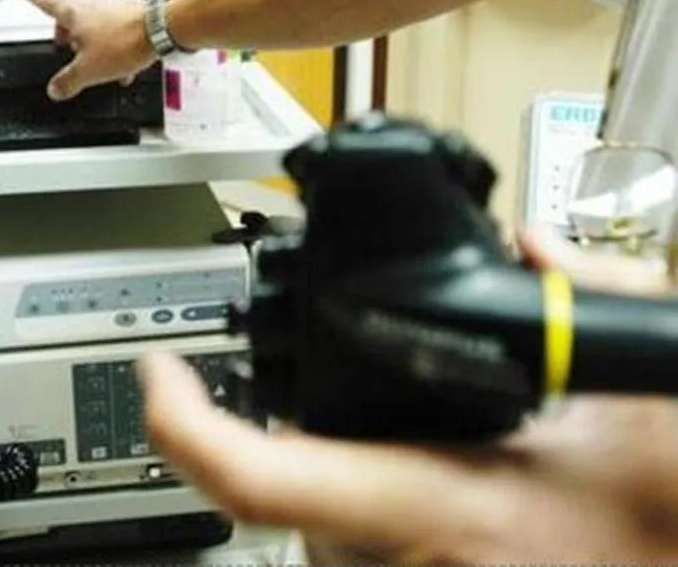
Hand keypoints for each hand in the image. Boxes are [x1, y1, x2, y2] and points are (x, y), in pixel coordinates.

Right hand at [14, 0, 155, 100]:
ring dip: (91, 41)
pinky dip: (111, 44)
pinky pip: (112, 27)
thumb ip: (68, 81)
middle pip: (67, 15)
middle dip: (65, 33)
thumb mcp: (89, 71)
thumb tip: (56, 89)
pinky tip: (120, 64)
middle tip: (64, 47)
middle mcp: (89, 2)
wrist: (161, 30)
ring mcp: (110, 4)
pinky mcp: (128, 10)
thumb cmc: (124, 41)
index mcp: (71, 11)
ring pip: (92, 22)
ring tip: (98, 63)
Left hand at [136, 225, 677, 563]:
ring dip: (324, 476)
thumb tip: (539, 250)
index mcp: (449, 504)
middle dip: (281, 439)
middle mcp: (411, 563)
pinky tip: (399, 475)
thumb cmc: (664, 527)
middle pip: (280, 495)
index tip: (158, 374)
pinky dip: (353, 509)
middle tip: (299, 390)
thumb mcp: (655, 403)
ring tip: (375, 438)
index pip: (266, 476)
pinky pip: (349, 552)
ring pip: (313, 528)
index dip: (185, 425)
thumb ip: (606, 301)